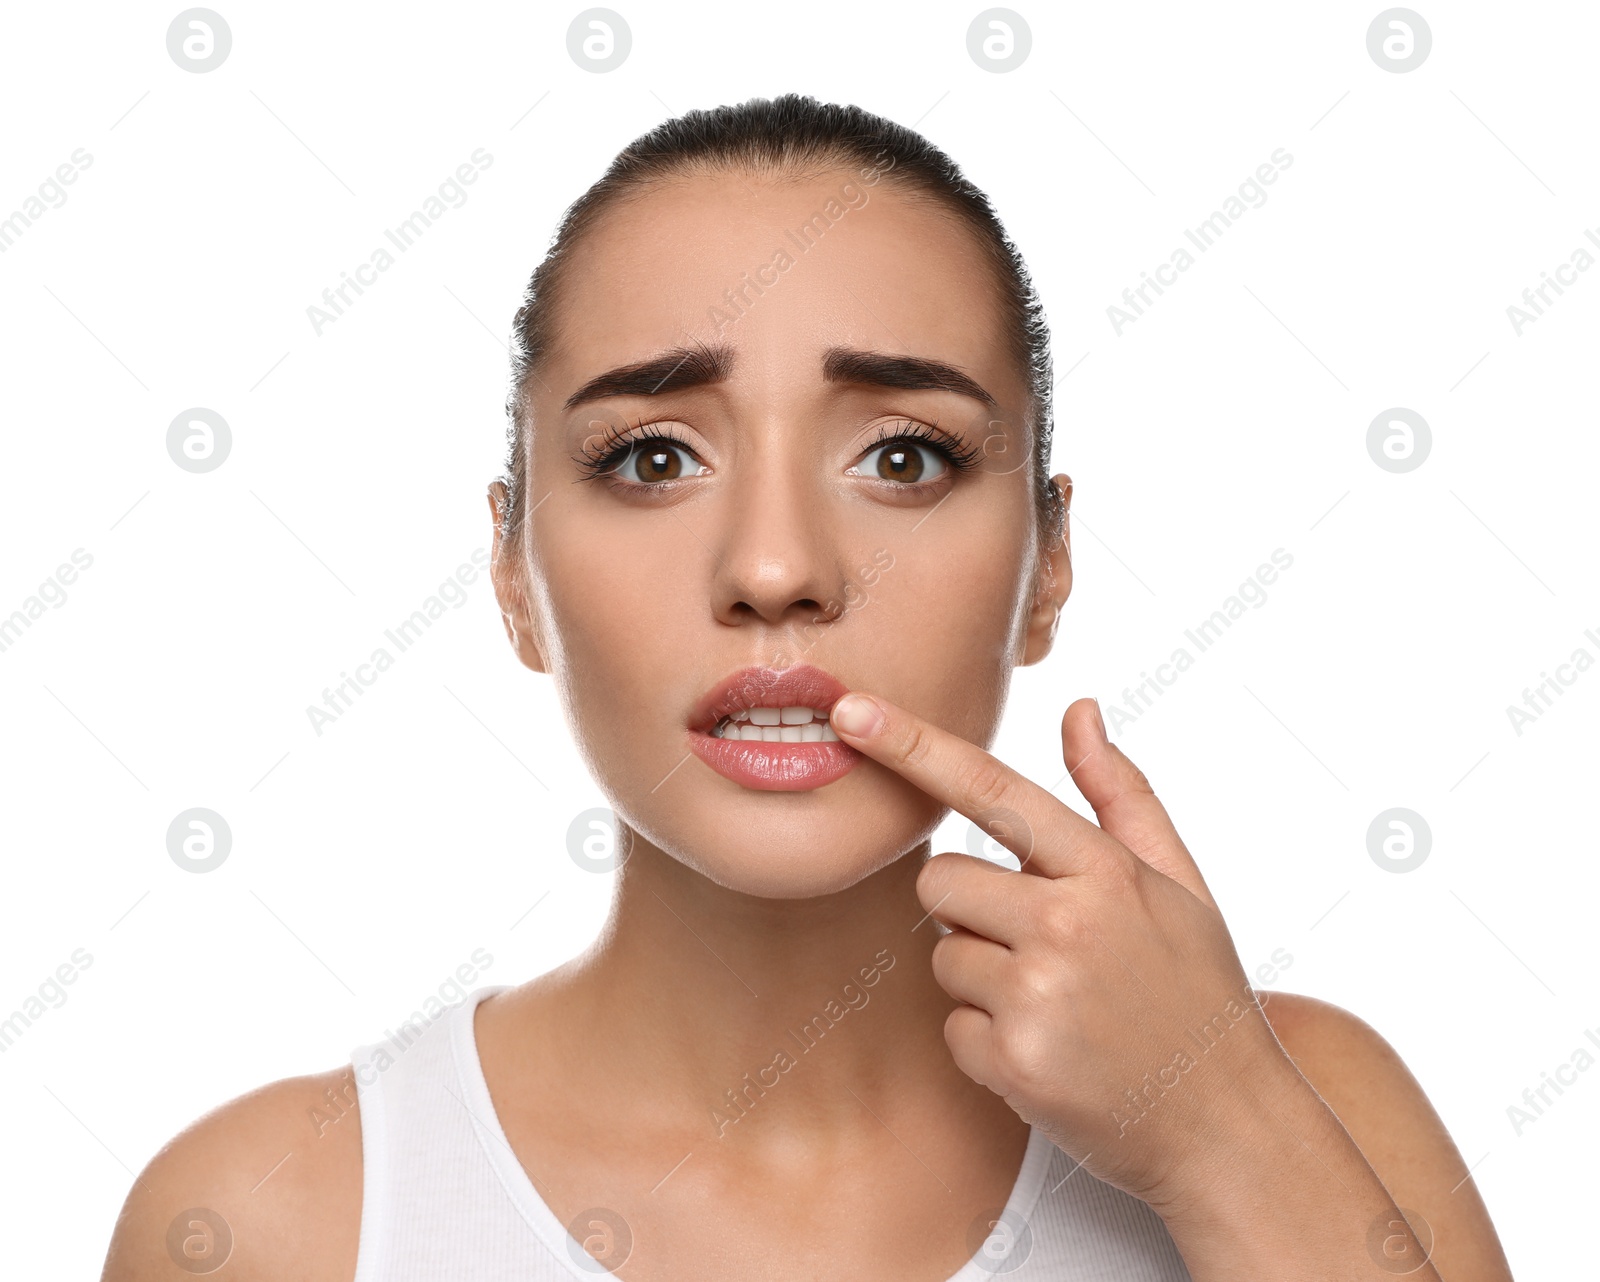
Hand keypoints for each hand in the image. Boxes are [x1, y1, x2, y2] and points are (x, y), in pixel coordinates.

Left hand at [826, 690, 1308, 1212]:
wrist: (1228, 1127)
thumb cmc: (1199, 996)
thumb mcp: (1179, 884)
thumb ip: (1120, 794)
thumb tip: (1080, 708)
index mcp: (1106, 872)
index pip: (992, 790)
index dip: (912, 745)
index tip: (851, 710)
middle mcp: (1068, 925)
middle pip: (939, 880)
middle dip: (968, 907)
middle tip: (1037, 946)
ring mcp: (1037, 996)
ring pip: (941, 953)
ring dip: (980, 977)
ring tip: (1055, 1003)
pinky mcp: (1013, 1062)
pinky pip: (950, 1025)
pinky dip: (986, 1040)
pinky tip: (1048, 1050)